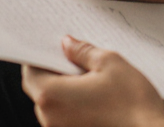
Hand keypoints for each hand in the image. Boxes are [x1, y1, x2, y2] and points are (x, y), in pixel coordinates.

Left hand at [21, 36, 163, 126]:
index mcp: (52, 96)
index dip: (39, 56)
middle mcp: (51, 118)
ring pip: (54, 105)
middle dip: (54, 72)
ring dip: (65, 91)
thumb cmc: (133, 104)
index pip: (30, 72)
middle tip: (74, 59)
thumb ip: (83, 52)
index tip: (51, 48)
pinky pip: (66, 118)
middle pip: (40, 90)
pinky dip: (74, 106)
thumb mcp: (110, 64)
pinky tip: (96, 98)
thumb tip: (67, 45)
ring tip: (91, 79)